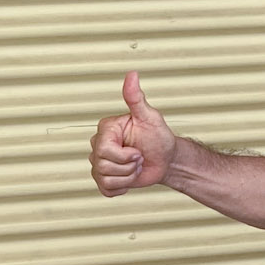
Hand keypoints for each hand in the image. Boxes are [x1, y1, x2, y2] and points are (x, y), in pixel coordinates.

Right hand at [90, 71, 179, 196]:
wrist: (166, 160)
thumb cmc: (159, 137)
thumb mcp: (150, 117)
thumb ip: (136, 98)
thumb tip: (132, 74)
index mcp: (106, 130)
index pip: (104, 150)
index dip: (125, 156)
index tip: (138, 150)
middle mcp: (98, 145)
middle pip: (102, 166)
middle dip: (128, 167)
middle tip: (139, 158)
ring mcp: (99, 164)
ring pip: (105, 179)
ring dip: (127, 177)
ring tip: (135, 167)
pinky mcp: (104, 180)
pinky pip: (106, 190)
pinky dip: (122, 188)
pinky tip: (129, 178)